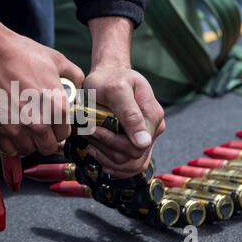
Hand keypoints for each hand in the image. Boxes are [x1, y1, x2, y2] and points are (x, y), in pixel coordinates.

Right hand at [0, 0, 83, 156]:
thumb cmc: (19, 53)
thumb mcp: (54, 59)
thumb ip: (73, 74)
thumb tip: (78, 85)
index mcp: (56, 107)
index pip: (65, 134)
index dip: (60, 128)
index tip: (54, 124)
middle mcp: (39, 122)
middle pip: (48, 147)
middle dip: (46, 139)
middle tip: (40, 129)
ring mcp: (17, 128)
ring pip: (29, 150)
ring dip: (29, 143)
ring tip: (25, 130)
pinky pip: (9, 149)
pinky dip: (11, 144)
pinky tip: (11, 131)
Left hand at [84, 17, 164, 177]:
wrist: (108, 75)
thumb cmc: (110, 79)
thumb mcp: (116, 90)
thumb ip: (130, 114)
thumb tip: (144, 143)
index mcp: (153, 117)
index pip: (137, 147)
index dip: (112, 142)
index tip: (93, 129)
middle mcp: (153, 130)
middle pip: (132, 159)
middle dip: (106, 149)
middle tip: (88, 133)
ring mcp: (145, 139)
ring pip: (127, 166)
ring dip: (104, 156)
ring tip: (90, 139)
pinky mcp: (134, 144)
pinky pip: (125, 166)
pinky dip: (107, 161)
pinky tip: (95, 149)